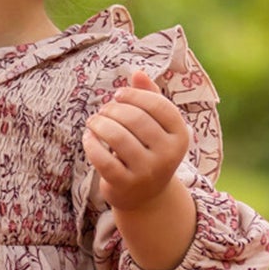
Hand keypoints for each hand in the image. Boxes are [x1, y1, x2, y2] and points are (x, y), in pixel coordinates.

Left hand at [82, 69, 189, 210]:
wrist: (146, 196)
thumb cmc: (148, 150)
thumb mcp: (156, 126)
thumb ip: (149, 97)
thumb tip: (138, 73)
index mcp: (180, 135)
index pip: (158, 105)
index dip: (134, 95)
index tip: (118, 95)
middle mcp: (168, 155)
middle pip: (135, 119)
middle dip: (113, 109)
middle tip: (102, 110)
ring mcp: (147, 172)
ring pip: (118, 137)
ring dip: (99, 123)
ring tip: (93, 122)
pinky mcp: (125, 185)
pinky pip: (103, 159)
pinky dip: (91, 144)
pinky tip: (88, 138)